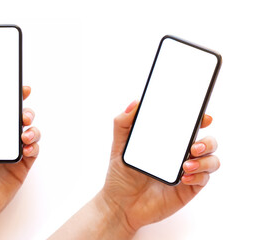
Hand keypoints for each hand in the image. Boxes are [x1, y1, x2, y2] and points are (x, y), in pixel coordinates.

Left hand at [0, 86, 40, 238]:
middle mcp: (0, 141)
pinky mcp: (21, 167)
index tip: (18, 89)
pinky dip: (34, 147)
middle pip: (19, 119)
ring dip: (32, 129)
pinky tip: (26, 148)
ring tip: (25, 133)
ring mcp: (12, 153)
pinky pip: (33, 152)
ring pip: (30, 133)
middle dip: (25, 111)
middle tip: (22, 114)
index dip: (10, 98)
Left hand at [102, 100, 219, 233]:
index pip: (190, 127)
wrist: (120, 204)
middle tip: (193, 146)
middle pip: (207, 142)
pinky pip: (204, 179)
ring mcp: (186, 171)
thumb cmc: (120, 175)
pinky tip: (184, 177)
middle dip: (207, 142)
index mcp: (168, 142)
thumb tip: (135, 103)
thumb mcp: (119, 146)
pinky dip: (199, 176)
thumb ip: (123, 123)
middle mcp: (180, 155)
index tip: (203, 117)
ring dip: (205, 160)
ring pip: (212, 160)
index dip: (201, 119)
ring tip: (186, 165)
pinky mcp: (188, 189)